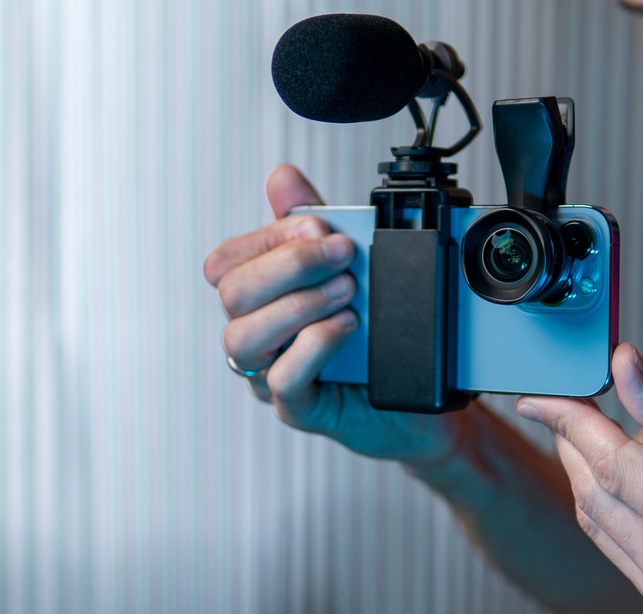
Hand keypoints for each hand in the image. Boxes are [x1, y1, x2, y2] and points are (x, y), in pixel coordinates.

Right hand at [204, 165, 460, 464]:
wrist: (417, 398)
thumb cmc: (372, 332)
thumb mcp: (345, 267)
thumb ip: (311, 222)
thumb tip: (282, 176)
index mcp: (257, 298)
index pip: (226, 262)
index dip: (267, 239)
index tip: (319, 227)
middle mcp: (256, 335)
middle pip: (231, 295)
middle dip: (289, 265)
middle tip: (343, 254)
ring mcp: (271, 374)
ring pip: (243, 339)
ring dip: (299, 304)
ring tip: (348, 293)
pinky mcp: (299, 408)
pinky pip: (282, 381)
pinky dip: (313, 346)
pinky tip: (345, 327)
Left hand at [518, 343, 642, 613]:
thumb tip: (623, 366)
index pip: (611, 463)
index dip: (568, 421)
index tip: (542, 394)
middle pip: (594, 493)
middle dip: (568, 441)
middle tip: (561, 401)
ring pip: (596, 522)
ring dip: (580, 472)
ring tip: (580, 429)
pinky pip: (615, 547)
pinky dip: (603, 505)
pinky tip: (607, 473)